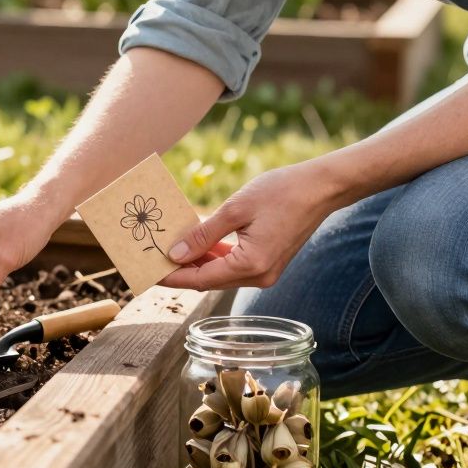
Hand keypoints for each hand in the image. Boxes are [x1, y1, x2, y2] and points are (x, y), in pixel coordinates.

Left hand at [160, 161, 346, 290]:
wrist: (321, 187)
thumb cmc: (281, 192)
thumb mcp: (235, 209)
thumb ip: (203, 234)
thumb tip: (174, 254)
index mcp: (251, 265)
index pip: (200, 279)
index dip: (171, 277)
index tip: (146, 272)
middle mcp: (260, 276)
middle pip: (208, 280)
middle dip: (179, 270)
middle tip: (150, 259)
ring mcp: (265, 272)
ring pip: (219, 273)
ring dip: (195, 263)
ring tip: (166, 250)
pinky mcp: (267, 262)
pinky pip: (232, 265)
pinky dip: (213, 256)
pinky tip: (194, 244)